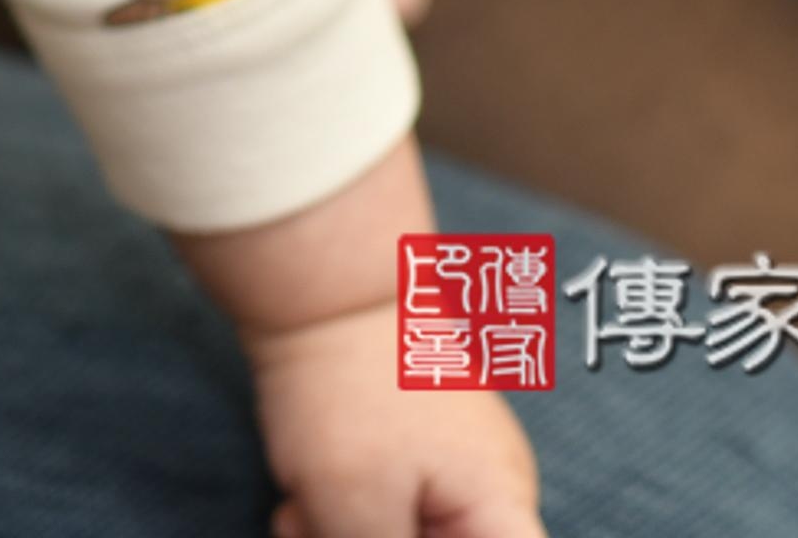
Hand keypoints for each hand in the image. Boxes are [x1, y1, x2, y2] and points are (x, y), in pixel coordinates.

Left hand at [245, 302, 545, 537]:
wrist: (318, 285)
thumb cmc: (348, 394)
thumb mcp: (354, 510)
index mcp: (500, 509)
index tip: (395, 535)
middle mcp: (490, 488)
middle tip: (310, 533)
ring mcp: (451, 461)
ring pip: (402, 535)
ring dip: (344, 536)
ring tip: (298, 517)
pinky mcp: (409, 443)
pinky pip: (381, 506)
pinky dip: (339, 513)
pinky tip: (296, 501)